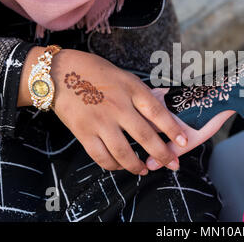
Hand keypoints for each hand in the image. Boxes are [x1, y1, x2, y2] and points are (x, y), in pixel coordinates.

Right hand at [18, 47, 187, 174]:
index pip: (157, 113)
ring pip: (123, 152)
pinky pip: (101, 156)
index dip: (172, 129)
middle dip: (163, 154)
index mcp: (131, 89)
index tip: (184, 141)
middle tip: (173, 164)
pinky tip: (121, 166)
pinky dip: (113, 165)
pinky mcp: (83, 132)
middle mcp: (118, 106)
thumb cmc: (96, 72)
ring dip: (137, 165)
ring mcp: (100, 121)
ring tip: (144, 169)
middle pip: (145, 136)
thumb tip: (162, 109)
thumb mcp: (124, 77)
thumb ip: (142, 95)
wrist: (59, 72)